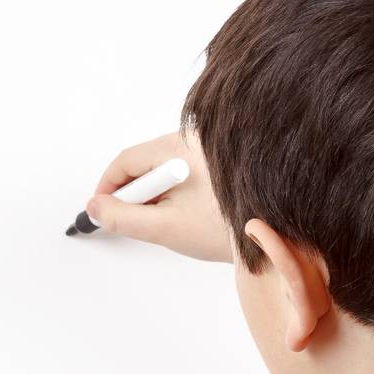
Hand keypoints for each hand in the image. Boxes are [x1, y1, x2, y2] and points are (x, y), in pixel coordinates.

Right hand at [84, 130, 233, 262]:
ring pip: (164, 169)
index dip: (108, 187)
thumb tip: (97, 207)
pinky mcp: (220, 161)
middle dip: (134, 194)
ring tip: (170, 221)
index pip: (127, 160)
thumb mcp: (164, 227)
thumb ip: (122, 217)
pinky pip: (184, 172)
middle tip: (135, 222)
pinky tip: (188, 214)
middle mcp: (196, 138)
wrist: (275, 235)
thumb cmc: (226, 229)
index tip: (101, 209)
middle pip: (145, 162)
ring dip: (156, 195)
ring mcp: (210, 148)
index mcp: (181, 147)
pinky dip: (175, 192)